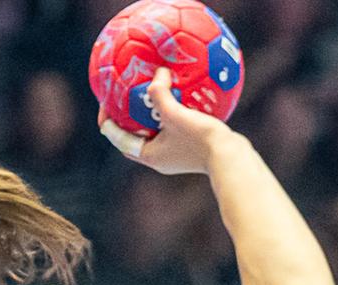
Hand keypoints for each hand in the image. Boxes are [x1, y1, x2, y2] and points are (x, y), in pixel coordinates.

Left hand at [99, 69, 240, 175]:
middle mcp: (158, 158)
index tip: (105, 101)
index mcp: (148, 155)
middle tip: (123, 98)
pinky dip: (170, 115)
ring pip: (154, 133)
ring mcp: (174, 156)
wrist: (231, 158)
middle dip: (126, 118)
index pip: (117, 138)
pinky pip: (173, 130)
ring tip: (149, 95)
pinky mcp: (189, 150)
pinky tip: (179, 97)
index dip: (108, 120)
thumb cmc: (200, 139)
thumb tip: (157, 73)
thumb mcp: (175, 114)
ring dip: (150, 116)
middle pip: (133, 136)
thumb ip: (160, 94)